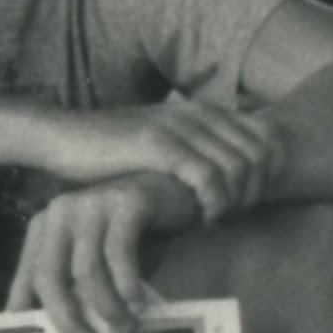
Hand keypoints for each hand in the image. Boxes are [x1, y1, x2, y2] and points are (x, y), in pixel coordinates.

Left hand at [6, 175, 191, 332]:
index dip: (30, 313)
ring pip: (86, 270)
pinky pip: (119, 253)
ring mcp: (92, 203)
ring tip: (127, 327)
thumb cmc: (133, 236)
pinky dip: (128, 285)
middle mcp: (61, 211)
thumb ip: (76, 286)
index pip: (29, 276)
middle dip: (68, 319)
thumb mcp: (97, 260)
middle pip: (50, 276)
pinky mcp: (125, 202)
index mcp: (45, 226)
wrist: (174, 194)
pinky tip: (139, 303)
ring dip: (107, 307)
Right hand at [41, 100, 283, 223]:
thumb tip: (233, 178)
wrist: (62, 138)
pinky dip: (215, 203)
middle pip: (262, 153)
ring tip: (218, 221)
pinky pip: (209, 177)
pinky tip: (202, 220)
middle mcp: (198, 113)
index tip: (249, 202)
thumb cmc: (112, 152)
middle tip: (235, 217)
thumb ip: (197, 152)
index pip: (267, 137)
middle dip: (257, 191)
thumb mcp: (164, 145)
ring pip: (241, 167)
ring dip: (238, 201)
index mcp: (204, 111)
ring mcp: (179, 127)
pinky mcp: (158, 146)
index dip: (270, 174)